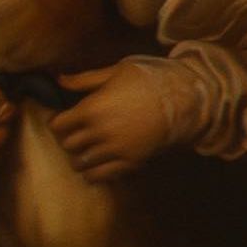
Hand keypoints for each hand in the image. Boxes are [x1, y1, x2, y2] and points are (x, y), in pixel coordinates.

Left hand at [41, 62, 205, 180]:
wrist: (188, 97)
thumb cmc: (152, 78)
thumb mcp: (117, 70)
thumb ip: (85, 79)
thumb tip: (59, 79)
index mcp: (91, 108)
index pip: (58, 125)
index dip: (58, 123)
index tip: (62, 121)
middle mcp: (99, 132)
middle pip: (68, 145)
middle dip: (68, 140)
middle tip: (74, 136)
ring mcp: (116, 149)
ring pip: (81, 163)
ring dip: (80, 158)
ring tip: (85, 152)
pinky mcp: (132, 161)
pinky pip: (103, 176)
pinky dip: (95, 173)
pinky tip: (97, 167)